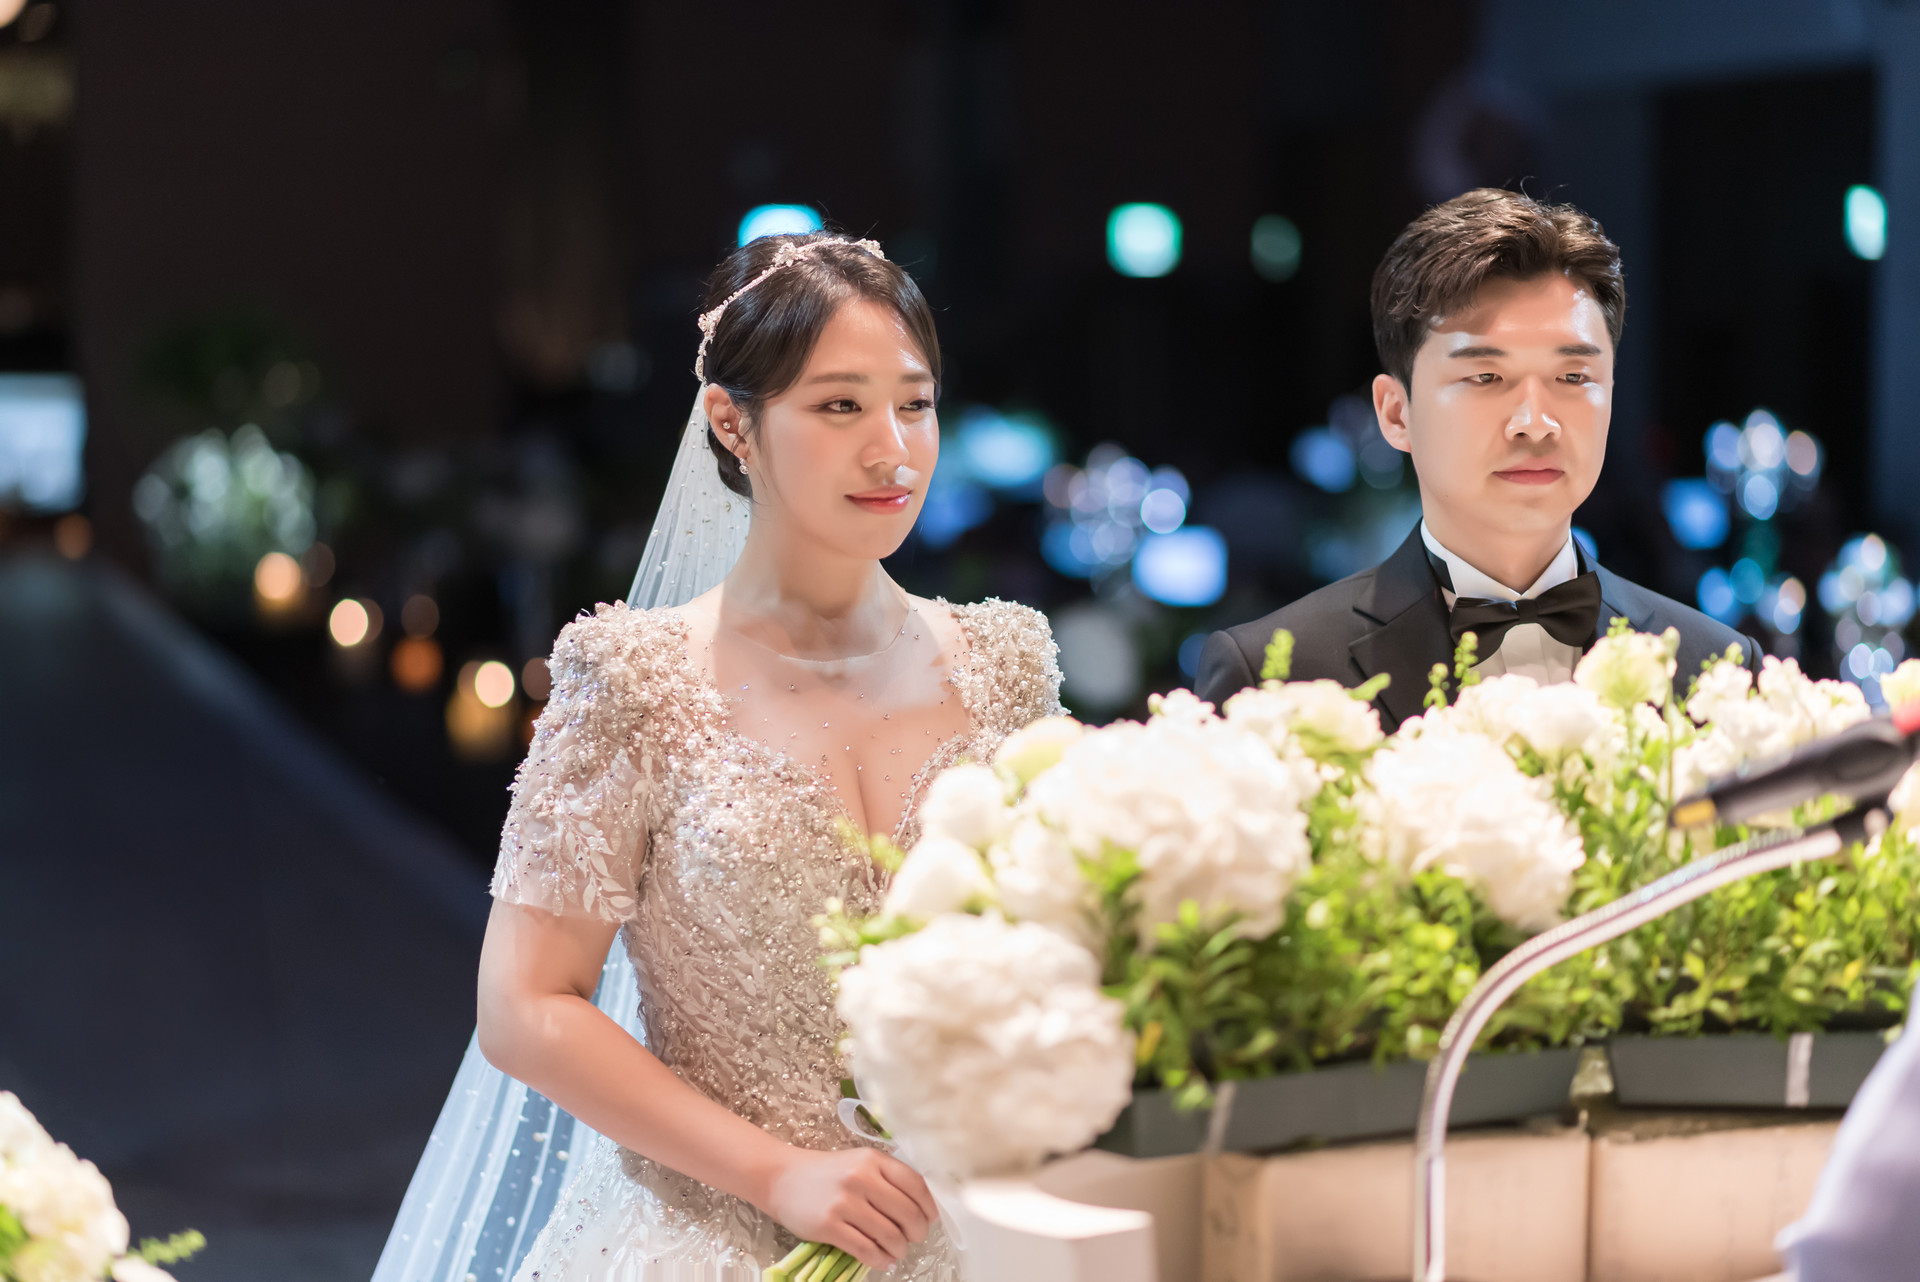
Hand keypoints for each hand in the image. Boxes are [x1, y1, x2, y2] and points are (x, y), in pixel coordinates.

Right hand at [760, 1146, 937, 1270]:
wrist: (783, 1178)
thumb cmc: (828, 1173)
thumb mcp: (860, 1163)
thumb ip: (889, 1178)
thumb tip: (923, 1207)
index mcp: (873, 1160)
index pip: (916, 1185)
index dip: (929, 1207)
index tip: (930, 1218)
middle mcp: (861, 1178)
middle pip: (907, 1213)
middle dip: (917, 1232)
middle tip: (914, 1238)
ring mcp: (844, 1202)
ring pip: (889, 1235)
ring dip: (900, 1249)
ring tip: (898, 1250)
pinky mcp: (829, 1226)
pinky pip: (866, 1250)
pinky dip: (881, 1260)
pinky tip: (883, 1260)